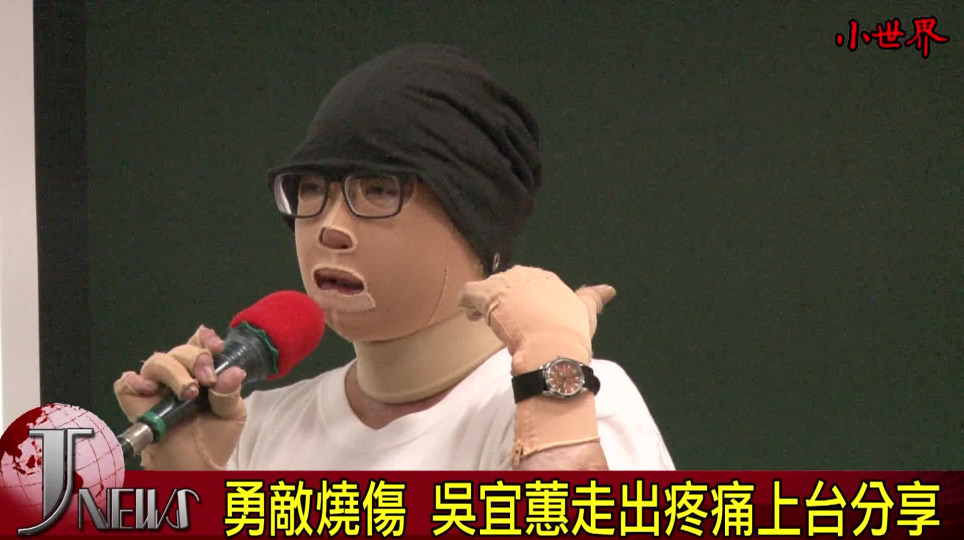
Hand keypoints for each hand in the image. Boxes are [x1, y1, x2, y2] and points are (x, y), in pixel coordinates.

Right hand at [114, 326, 246, 469]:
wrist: (195, 467)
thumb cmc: (215, 439)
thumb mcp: (232, 415)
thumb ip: (231, 392)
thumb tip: (233, 372)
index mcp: (202, 371)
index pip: (199, 342)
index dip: (206, 340)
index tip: (216, 347)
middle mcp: (178, 374)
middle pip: (180, 350)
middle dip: (195, 359)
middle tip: (206, 381)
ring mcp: (155, 387)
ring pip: (156, 361)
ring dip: (174, 372)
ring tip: (187, 392)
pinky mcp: (134, 402)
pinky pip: (126, 382)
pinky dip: (135, 381)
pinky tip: (150, 390)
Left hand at [458, 265, 614, 368]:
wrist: (552, 344)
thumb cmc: (571, 331)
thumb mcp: (585, 312)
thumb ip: (593, 298)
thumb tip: (609, 289)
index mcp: (546, 279)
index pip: (529, 282)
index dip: (522, 298)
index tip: (520, 314)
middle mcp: (524, 275)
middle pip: (507, 283)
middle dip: (502, 299)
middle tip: (501, 319)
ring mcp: (503, 284)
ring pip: (487, 288)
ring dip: (484, 302)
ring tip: (482, 319)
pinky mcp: (485, 295)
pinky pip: (469, 293)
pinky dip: (467, 302)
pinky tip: (469, 314)